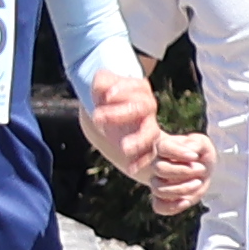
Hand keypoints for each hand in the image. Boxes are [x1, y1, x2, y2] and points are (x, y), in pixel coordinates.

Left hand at [78, 62, 168, 178]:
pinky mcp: (145, 144)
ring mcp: (148, 126)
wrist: (110, 109)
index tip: (107, 96)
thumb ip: (102, 82)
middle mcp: (148, 107)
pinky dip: (141, 161)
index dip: (123, 91)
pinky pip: (148, 153)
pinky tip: (131, 168)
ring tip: (125, 149)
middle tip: (97, 118)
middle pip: (144, 108)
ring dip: (139, 141)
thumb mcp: (102, 81)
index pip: (137, 87)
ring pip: (151, 133)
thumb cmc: (107, 93)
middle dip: (122, 113)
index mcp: (140, 89)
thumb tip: (105, 92)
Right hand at [141, 129, 211, 215]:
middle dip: (184, 171)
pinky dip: (172, 207)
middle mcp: (156, 164)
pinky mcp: (163, 199)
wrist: (203, 168)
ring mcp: (158, 182)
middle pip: (160, 169)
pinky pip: (159, 207)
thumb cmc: (200, 154)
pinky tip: (186, 201)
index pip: (163, 148)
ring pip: (159, 189)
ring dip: (182, 188)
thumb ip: (197, 144)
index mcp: (163, 147)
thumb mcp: (202, 144)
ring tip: (198, 182)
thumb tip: (191, 153)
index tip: (195, 156)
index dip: (179, 152)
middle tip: (202, 168)